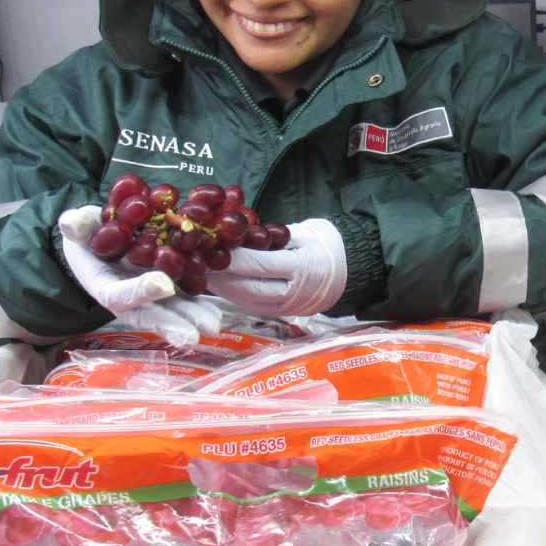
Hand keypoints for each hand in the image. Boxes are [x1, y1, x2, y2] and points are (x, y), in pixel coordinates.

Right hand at [59, 206, 221, 347]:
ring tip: (213, 326)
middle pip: (149, 315)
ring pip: (171, 311)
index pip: (120, 294)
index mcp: (103, 284)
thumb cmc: (88, 233)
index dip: (140, 290)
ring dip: (192, 320)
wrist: (101, 237)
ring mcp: (149, 296)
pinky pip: (184, 299)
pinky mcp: (167, 290)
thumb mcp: (80, 226)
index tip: (164, 283)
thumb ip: (77, 225)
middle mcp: (128, 298)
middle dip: (171, 325)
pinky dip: (200, 306)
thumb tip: (69, 222)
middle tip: (193, 336)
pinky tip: (218, 312)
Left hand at [205, 219, 345, 317]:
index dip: (233, 258)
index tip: (209, 246)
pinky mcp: (281, 313)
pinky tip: (217, 284)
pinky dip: (232, 295)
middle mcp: (295, 293)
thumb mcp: (303, 232)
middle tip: (195, 263)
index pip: (261, 265)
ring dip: (221, 288)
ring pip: (247, 300)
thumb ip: (272, 235)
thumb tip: (235, 232)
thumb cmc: (325, 244)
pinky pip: (252, 305)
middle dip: (219, 276)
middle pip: (249, 287)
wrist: (350, 270)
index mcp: (304, 268)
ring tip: (199, 274)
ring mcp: (288, 308)